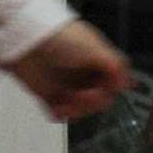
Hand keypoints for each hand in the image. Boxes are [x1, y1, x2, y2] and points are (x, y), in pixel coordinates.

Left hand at [8, 19, 128, 121]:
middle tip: (82, 95)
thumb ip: (114, 66)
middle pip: (99, 99)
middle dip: (93, 102)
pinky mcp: (47, 94)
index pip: (113, 82)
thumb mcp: (94, 48)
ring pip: (80, 108)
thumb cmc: (62, 38)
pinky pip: (58, 112)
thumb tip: (127, 84)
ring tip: (65, 103)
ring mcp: (65, 84)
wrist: (25, 39)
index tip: (105, 88)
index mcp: (97, 60)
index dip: (111, 89)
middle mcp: (83, 73)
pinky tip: (56, 110)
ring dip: (77, 110)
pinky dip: (60, 114)